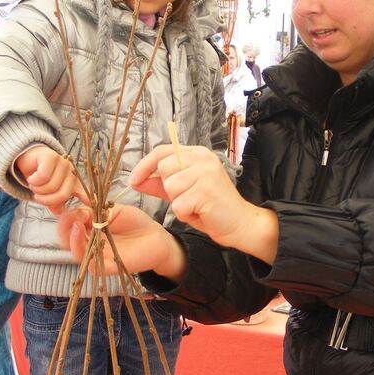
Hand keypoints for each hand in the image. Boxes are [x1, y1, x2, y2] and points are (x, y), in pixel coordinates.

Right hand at [16, 145, 85, 213]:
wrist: (28, 160)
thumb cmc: (41, 180)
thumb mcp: (49, 196)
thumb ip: (56, 205)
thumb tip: (61, 213)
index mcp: (75, 184)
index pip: (85, 193)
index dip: (89, 199)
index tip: (92, 204)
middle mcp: (72, 174)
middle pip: (62, 194)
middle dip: (45, 199)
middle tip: (37, 196)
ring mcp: (63, 163)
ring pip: (51, 186)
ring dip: (37, 189)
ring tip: (34, 185)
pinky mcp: (51, 157)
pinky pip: (43, 176)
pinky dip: (34, 181)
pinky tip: (31, 179)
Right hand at [57, 204, 186, 279]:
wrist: (156, 236)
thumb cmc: (136, 222)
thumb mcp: (114, 210)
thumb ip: (96, 208)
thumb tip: (79, 201)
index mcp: (89, 227)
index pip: (70, 223)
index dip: (66, 216)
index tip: (71, 208)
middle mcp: (90, 242)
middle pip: (67, 239)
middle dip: (65, 228)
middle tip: (70, 218)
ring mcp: (98, 255)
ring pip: (77, 252)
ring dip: (73, 239)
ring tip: (77, 226)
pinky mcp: (108, 267)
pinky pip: (92, 266)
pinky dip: (88, 256)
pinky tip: (90, 242)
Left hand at [130, 144, 251, 246]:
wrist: (240, 223)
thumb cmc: (211, 208)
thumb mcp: (183, 193)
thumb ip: (160, 185)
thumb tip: (136, 181)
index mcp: (197, 154)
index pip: (163, 151)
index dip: (145, 165)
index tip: (133, 180)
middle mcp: (203, 158)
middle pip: (164, 169)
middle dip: (169, 189)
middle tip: (188, 198)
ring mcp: (206, 173)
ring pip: (170, 187)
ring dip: (178, 203)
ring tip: (196, 205)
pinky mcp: (206, 190)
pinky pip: (178, 205)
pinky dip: (185, 214)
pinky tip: (201, 212)